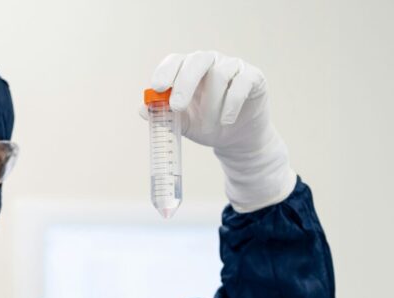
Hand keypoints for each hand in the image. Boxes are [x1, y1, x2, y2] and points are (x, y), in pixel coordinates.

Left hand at [149, 51, 296, 210]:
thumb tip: (141, 110)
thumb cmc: (207, 126)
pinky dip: (232, 103)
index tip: (157, 87)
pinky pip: (241, 83)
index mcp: (188, 70)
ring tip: (209, 126)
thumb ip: (164, 116)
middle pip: (197, 60)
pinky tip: (226, 120)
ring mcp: (232, 67)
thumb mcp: (183, 124)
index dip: (165, 71)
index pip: (175, 61)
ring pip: (220, 74)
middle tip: (177, 107)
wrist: (237, 139)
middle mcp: (210, 62)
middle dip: (184, 83)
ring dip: (211, 104)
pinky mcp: (253, 77)